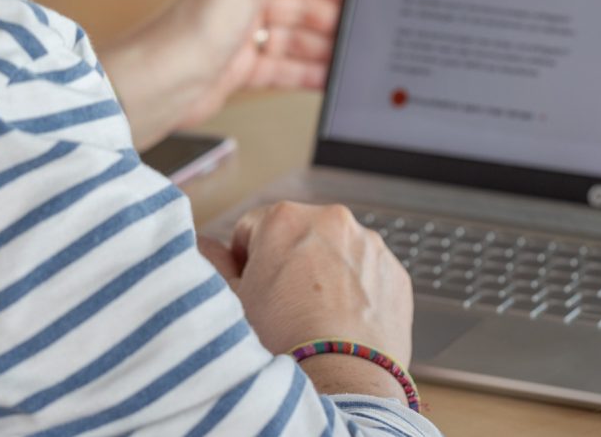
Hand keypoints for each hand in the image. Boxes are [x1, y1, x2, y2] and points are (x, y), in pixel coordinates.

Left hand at [101, 0, 345, 149]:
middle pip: (302, 7)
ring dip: (324, 48)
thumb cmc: (189, 29)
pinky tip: (327, 77)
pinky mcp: (241, 70)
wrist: (158, 84)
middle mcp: (242, 2)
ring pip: (296, 40)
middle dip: (332, 19)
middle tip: (361, 32)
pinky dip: (308, 73)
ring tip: (350, 58)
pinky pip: (285, 69)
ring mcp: (243, 38)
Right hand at [200, 202, 414, 401]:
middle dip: (289, 261)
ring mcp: (369, 245)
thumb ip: (212, 263)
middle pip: (298, 234)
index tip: (251, 286)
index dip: (246, 260)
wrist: (340, 381)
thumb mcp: (232, 301)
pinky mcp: (396, 272)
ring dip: (325, 273)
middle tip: (282, 305)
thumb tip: (204, 247)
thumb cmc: (283, 343)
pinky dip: (357, 290)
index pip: (251, 227)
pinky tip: (343, 322)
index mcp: (285, 218)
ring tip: (315, 318)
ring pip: (336, 252)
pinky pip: (369, 273)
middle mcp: (332, 221)